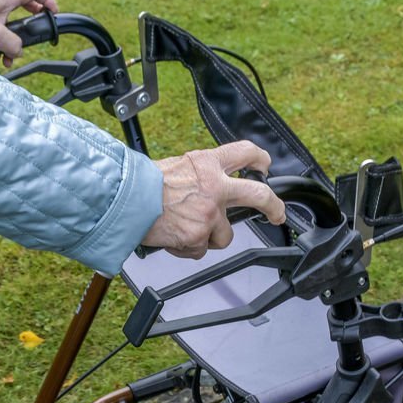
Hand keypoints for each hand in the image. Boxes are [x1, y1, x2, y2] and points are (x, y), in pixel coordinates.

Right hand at [142, 142, 287, 258]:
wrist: (126, 201)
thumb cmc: (143, 185)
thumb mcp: (178, 167)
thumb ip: (200, 176)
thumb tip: (211, 186)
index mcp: (208, 163)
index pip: (244, 152)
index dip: (259, 159)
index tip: (264, 167)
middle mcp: (214, 186)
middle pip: (259, 195)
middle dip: (274, 206)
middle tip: (277, 214)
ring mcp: (209, 213)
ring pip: (224, 235)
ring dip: (209, 237)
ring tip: (185, 228)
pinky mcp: (199, 236)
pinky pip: (200, 249)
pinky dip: (187, 248)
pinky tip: (173, 237)